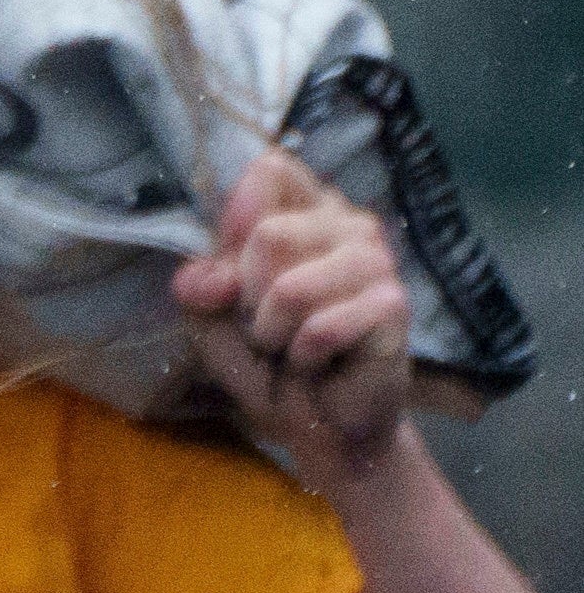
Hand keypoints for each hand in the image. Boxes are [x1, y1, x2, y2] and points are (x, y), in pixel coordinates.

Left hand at [175, 149, 413, 498]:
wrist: (317, 423)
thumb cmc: (267, 361)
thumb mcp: (211, 321)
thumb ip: (199, 287)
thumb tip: (210, 275)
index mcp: (305, 212)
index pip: (272, 169)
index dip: (237, 217)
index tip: (233, 268)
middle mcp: (347, 225)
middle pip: (269, 233)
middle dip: (247, 297)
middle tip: (266, 325)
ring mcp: (376, 263)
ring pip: (291, 286)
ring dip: (272, 332)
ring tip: (289, 345)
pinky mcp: (392, 306)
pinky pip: (321, 326)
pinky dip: (302, 356)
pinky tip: (317, 362)